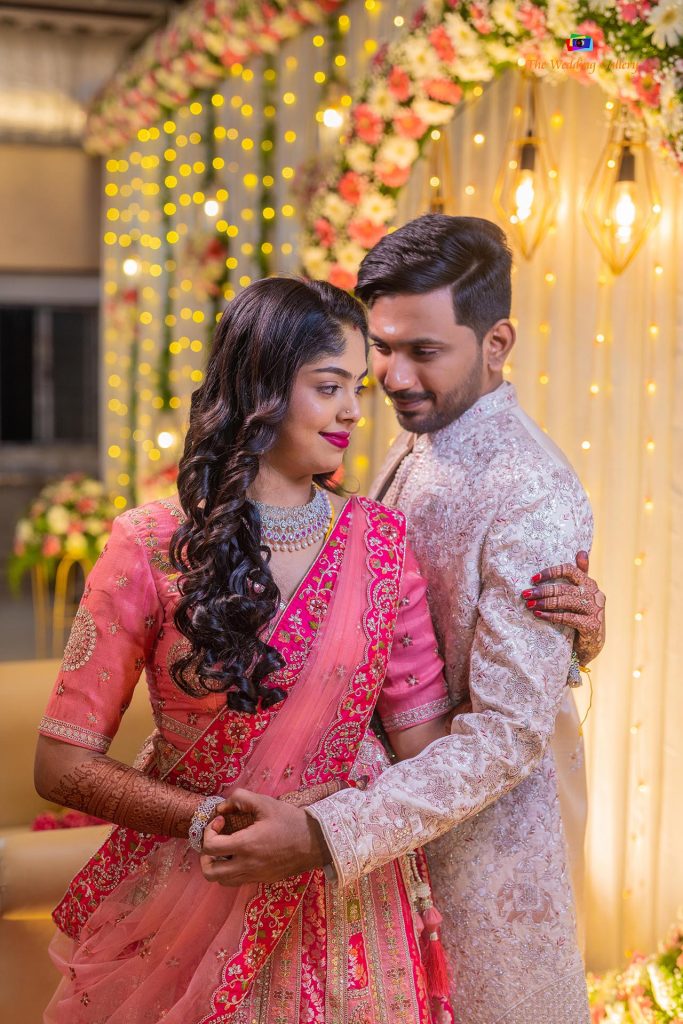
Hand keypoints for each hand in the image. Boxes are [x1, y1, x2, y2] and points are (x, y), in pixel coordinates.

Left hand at [199, 788, 329, 886]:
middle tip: (216, 839)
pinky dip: (231, 871)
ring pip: (222, 881)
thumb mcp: (265, 803)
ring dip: (217, 865)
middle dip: (205, 855)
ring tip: (226, 849)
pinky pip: (237, 881)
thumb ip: (240, 798)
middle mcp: (246, 865)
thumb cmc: (290, 820)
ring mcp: (254, 876)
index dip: (208, 831)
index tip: (221, 821)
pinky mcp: (262, 880)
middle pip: (209, 872)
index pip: (210, 847)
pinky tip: (240, 855)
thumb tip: (222, 806)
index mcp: (245, 845)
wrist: (315, 842)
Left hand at [521, 551, 605, 664]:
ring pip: (565, 601)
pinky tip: (539, 615)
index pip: (570, 570)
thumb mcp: (582, 594)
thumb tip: (581, 551)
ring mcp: (595, 610)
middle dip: (542, 591)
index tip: (533, 579)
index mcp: (590, 583)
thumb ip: (581, 574)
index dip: (551, 572)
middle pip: (564, 587)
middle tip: (525, 594)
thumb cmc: (583, 614)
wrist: (593, 642)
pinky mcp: (592, 625)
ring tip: (529, 605)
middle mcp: (595, 594)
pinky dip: (551, 615)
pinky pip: (568, 617)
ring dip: (544, 603)